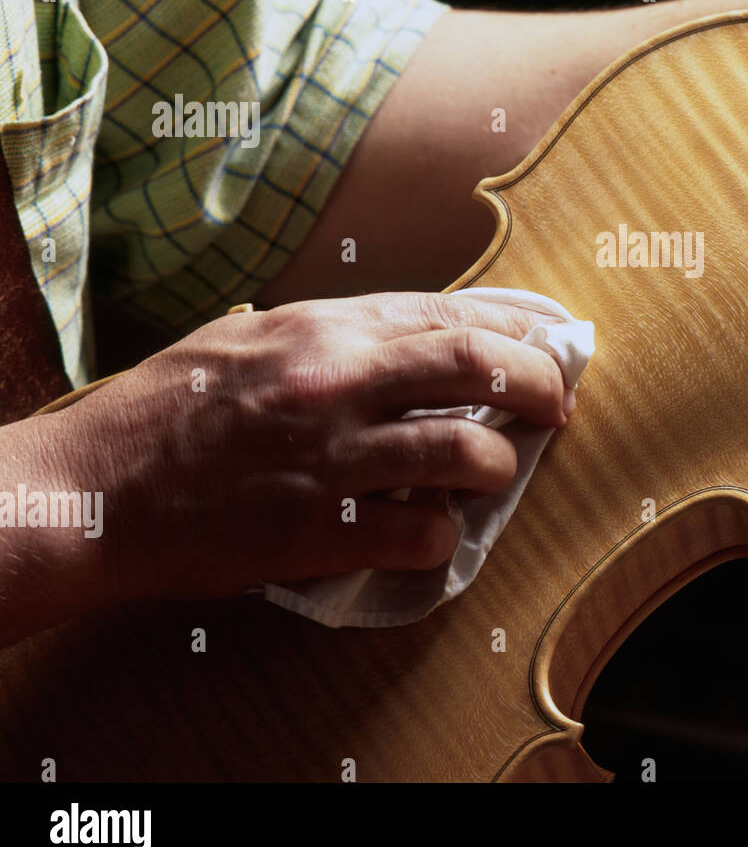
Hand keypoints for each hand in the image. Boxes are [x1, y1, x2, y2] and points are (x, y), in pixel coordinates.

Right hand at [22, 292, 570, 616]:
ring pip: (463, 449)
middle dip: (537, 382)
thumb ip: (321, 333)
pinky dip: (442, 534)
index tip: (552, 341)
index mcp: (322, 328)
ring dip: (497, 465)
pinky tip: (434, 532)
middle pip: (475, 364)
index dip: (518, 326)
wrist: (91, 489)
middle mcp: (336, 379)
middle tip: (556, 407)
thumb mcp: (242, 339)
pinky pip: (419, 530)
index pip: (450, 312)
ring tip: (496, 474)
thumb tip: (392, 333)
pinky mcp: (318, 527)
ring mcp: (330, 454)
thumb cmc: (160, 412)